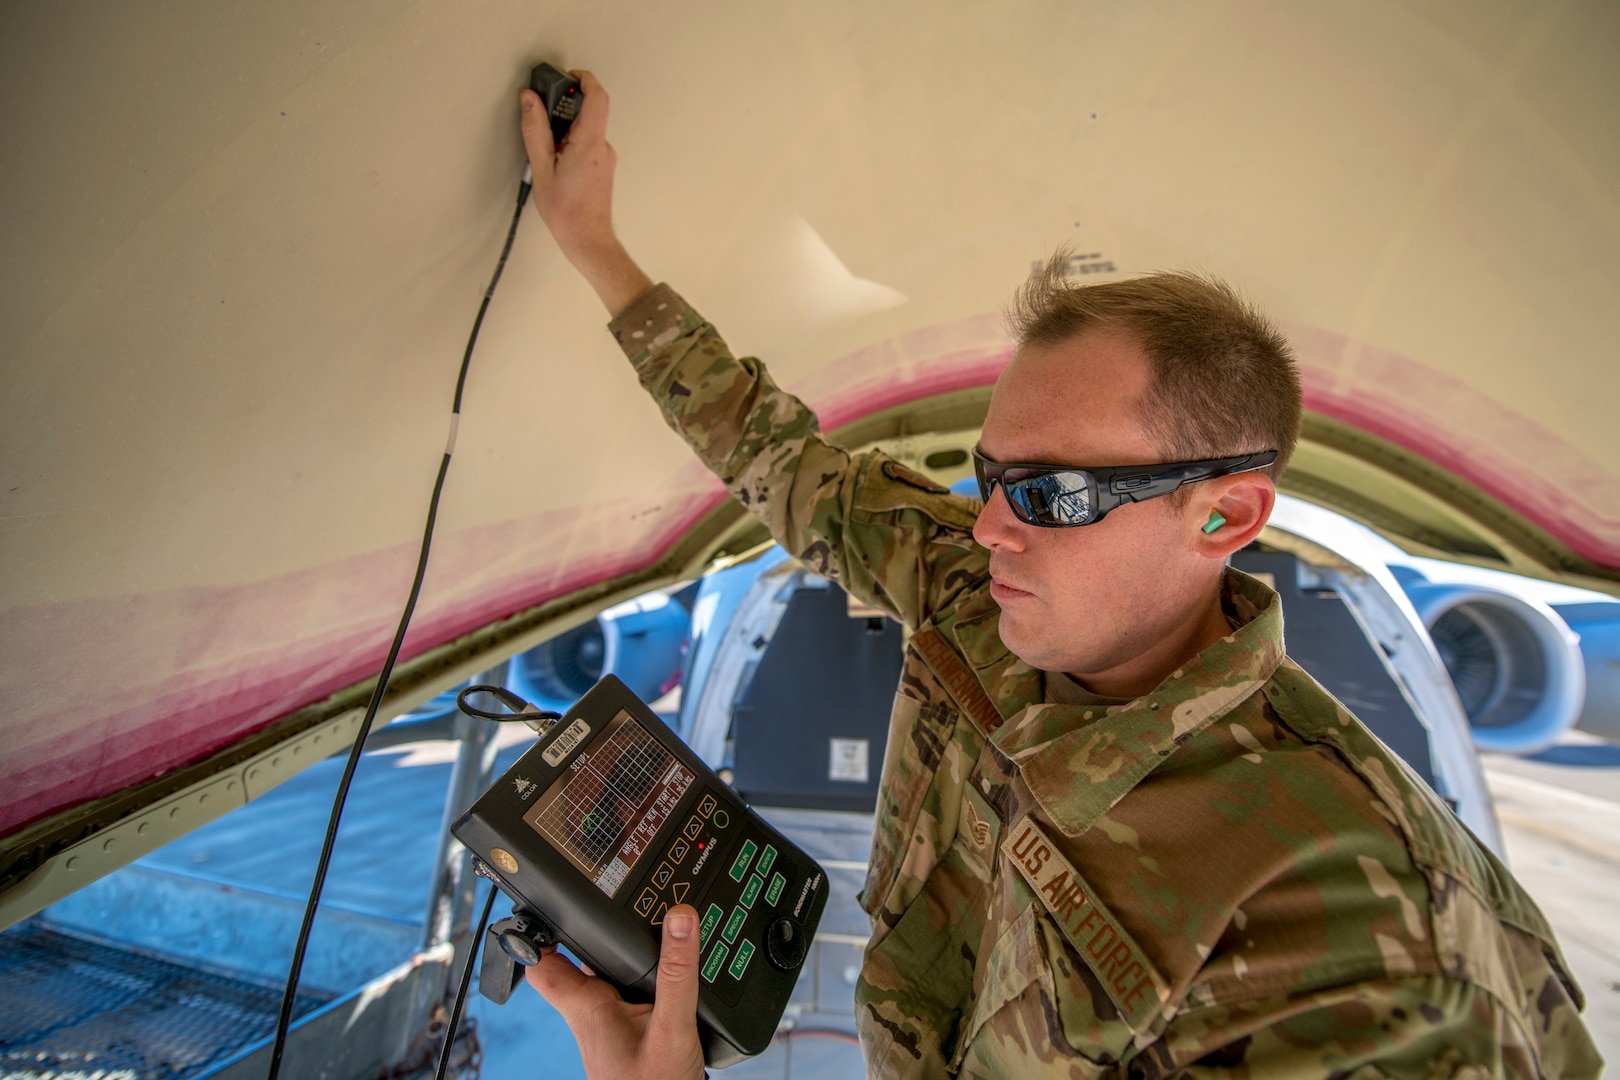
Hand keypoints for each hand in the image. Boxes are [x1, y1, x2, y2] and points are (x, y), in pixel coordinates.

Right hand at [518, 70, 651, 315]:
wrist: (588, 240)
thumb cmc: (566, 212)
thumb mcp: (541, 168)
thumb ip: (535, 130)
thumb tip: (529, 99)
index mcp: (589, 143)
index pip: (597, 96)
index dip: (583, 79)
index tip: (565, 76)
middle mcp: (602, 147)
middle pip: (587, 112)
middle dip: (562, 108)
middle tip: (541, 116)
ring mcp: (605, 158)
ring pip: (584, 131)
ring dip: (563, 131)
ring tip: (544, 151)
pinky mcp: (603, 168)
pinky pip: (586, 145)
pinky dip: (569, 144)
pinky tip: (554, 164)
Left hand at [525, 904, 705, 1079]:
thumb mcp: (673, 1027)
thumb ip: (676, 974)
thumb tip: (679, 919)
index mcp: (587, 1008)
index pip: (542, 963)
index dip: (536, 930)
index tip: (544, 897)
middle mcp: (593, 1014)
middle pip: (583, 960)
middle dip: (598, 932)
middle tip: (618, 901)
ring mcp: (611, 1026)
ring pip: (610, 977)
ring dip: (627, 956)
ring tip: (656, 927)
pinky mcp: (632, 1034)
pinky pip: (633, 995)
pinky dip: (648, 977)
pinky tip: (672, 969)